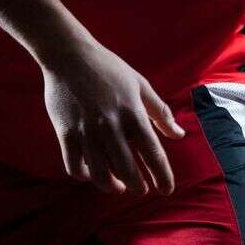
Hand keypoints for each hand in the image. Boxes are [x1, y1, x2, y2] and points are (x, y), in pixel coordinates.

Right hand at [40, 37, 185, 194]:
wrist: (69, 55)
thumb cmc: (108, 68)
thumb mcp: (140, 85)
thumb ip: (160, 112)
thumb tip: (179, 135)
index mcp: (133, 113)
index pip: (153, 153)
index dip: (163, 176)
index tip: (167, 190)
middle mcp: (110, 125)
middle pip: (128, 170)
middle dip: (138, 186)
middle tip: (141, 189)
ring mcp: (86, 131)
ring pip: (100, 174)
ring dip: (112, 186)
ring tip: (118, 186)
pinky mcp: (65, 133)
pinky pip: (74, 166)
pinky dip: (85, 176)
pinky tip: (92, 173)